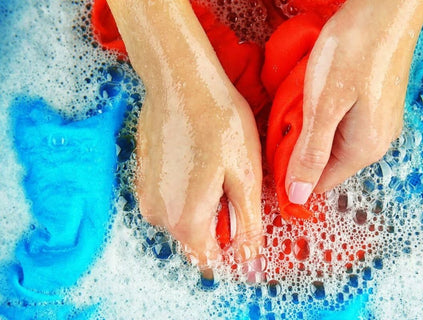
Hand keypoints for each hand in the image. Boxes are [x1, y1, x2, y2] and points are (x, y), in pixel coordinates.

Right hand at [107, 0, 262, 266]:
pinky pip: (169, 197)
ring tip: (215, 169)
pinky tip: (198, 161)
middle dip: (217, 222)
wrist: (181, 81)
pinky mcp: (143, 176)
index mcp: (187, 221)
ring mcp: (146, 195)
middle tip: (232, 184)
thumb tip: (249, 258)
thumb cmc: (218, 123)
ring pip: (182, 217)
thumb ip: (247, 224)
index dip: (231, 247)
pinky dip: (185, 189)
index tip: (241, 223)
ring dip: (202, 204)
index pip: (209, 260)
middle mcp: (159, 215)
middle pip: (195, 239)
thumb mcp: (245, 176)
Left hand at [286, 0, 422, 203]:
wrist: (385, 8)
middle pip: (326, 164)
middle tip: (287, 119)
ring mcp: (376, 124)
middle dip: (301, 148)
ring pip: (331, 143)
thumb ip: (311, 153)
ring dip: (311, 129)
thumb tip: (298, 194)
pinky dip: (324, 115)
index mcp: (363, 149)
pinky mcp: (373, 106)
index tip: (272, 154)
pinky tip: (317, 94)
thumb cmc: (354, 51)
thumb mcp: (323, 106)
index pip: (320, 183)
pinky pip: (341, 124)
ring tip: (302, 103)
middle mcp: (374, 142)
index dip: (293, 174)